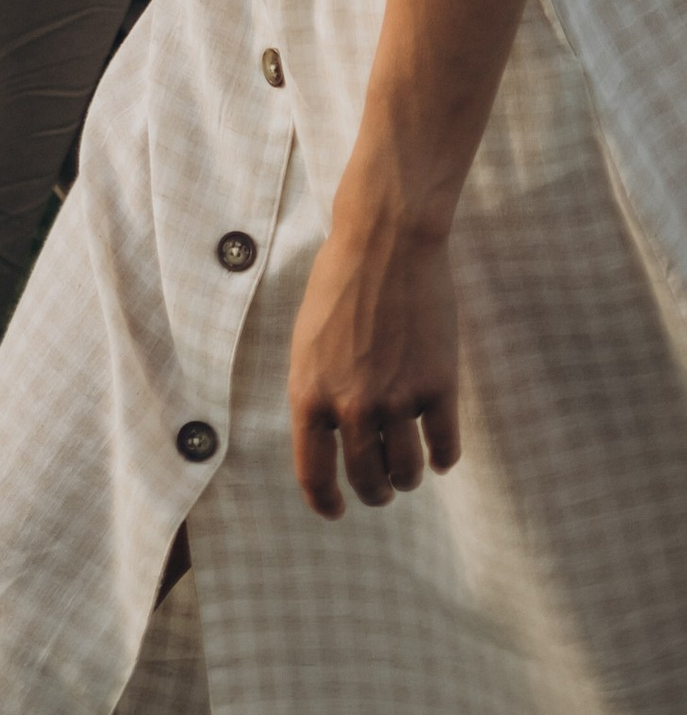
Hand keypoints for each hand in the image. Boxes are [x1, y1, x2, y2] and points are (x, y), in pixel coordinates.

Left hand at [288, 211, 460, 517]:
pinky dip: (444, 457)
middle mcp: (351, 405)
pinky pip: (446, 449)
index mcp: (309, 392)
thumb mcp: (307, 340)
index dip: (326, 501)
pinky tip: (441, 452)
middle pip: (367, 480)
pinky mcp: (438, 388)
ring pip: (408, 472)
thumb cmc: (340, 282)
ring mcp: (397, 399)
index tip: (337, 512)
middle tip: (382, 491)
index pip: (313, 473)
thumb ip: (316, 390)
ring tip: (408, 471)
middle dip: (375, 492)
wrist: (385, 241)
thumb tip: (330, 438)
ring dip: (409, 478)